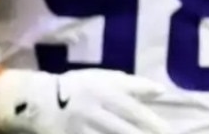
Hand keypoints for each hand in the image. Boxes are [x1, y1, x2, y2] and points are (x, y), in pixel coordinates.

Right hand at [0, 68, 172, 133]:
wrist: (36, 100)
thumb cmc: (77, 88)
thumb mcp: (102, 79)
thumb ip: (132, 85)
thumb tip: (162, 91)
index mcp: (102, 93)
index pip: (134, 112)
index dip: (154, 125)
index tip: (172, 133)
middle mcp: (92, 111)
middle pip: (125, 131)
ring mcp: (80, 128)